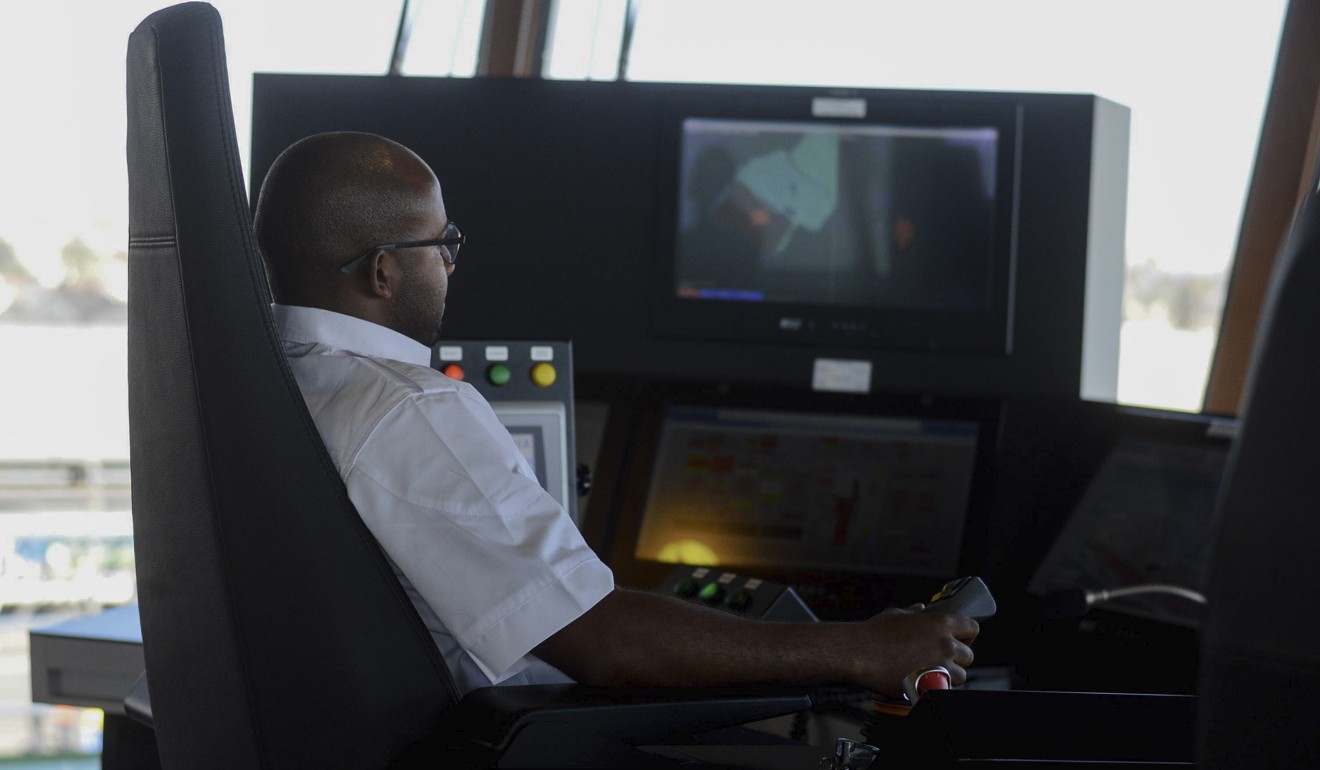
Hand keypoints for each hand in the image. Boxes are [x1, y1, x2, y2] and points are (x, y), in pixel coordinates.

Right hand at [850, 604, 978, 696]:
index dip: (966, 634)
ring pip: (961, 675)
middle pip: (969, 655)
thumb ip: (914, 613)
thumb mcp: (896, 614)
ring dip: (950, 674)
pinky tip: (925, 681)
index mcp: (941, 623)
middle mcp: (946, 644)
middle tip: (941, 657)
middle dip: (958, 657)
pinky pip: (947, 688)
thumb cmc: (875, 633)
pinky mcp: (932, 684)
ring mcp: (941, 666)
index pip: (972, 628)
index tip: (959, 638)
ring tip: (932, 671)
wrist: (859, 653)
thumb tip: (920, 609)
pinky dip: (939, 686)